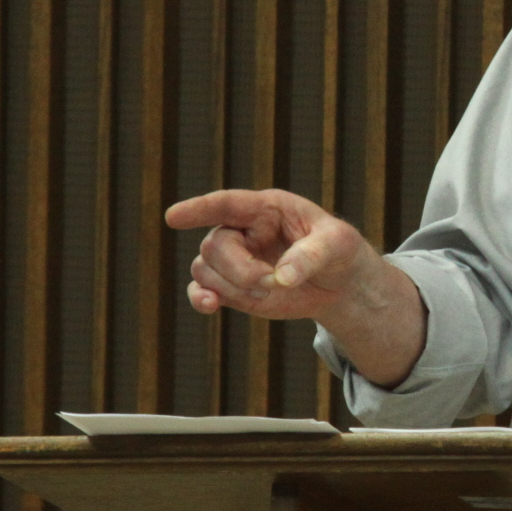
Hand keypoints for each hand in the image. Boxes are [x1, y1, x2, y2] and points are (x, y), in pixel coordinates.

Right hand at [163, 188, 425, 386]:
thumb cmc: (338, 251)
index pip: (226, 204)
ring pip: (206, 270)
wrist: (338, 283)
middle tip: (272, 283)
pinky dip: (201, 299)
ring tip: (268, 292)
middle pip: (215, 246)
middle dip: (240, 270)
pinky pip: (202, 290)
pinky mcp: (231, 287)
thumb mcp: (337, 244)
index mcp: (266, 208)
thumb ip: (311, 255)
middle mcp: (242, 230)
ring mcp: (233, 259)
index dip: (199, 209)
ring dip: (232, 288)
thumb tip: (284, 276)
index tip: (173, 217)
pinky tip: (210, 305)